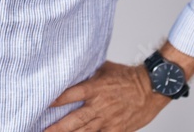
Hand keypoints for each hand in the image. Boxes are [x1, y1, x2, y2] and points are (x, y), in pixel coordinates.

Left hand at [45, 60, 168, 131]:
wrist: (152, 88)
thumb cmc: (128, 77)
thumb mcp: (105, 69)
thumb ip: (88, 72)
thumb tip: (72, 68)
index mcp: (95, 89)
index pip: (69, 95)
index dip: (54, 100)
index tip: (41, 103)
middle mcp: (99, 106)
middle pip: (73, 120)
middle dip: (56, 128)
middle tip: (42, 131)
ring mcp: (108, 120)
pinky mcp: (116, 130)